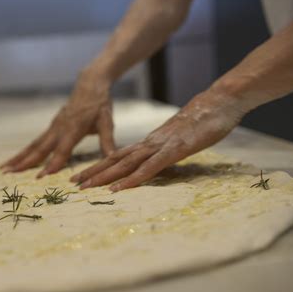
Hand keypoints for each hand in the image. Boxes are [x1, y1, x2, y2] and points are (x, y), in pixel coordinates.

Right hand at [0, 70, 115, 176]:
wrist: (89, 84)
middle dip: (25, 163)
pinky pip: (35, 142)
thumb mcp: (107, 122)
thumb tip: (113, 158)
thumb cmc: (100, 105)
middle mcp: (59, 128)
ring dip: (18, 158)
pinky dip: (24, 152)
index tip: (42, 176)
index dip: (53, 163)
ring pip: (33, 145)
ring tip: (3, 169)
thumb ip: (108, 141)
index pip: (62, 149)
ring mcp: (53, 127)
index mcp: (74, 128)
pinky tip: (14, 161)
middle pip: (40, 148)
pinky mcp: (50, 127)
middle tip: (10, 174)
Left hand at [70, 89, 246, 191]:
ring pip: (126, 163)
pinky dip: (133, 179)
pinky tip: (119, 189)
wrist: (219, 102)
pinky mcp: (174, 150)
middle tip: (73, 183)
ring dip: (105, 176)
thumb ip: (165, 150)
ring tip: (86, 187)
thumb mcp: (179, 139)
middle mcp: (150, 143)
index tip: (83, 176)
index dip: (99, 165)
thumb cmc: (203, 121)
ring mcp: (161, 146)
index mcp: (150, 141)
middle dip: (93, 172)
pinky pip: (150, 167)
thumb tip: (155, 161)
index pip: (119, 155)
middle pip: (115, 159)